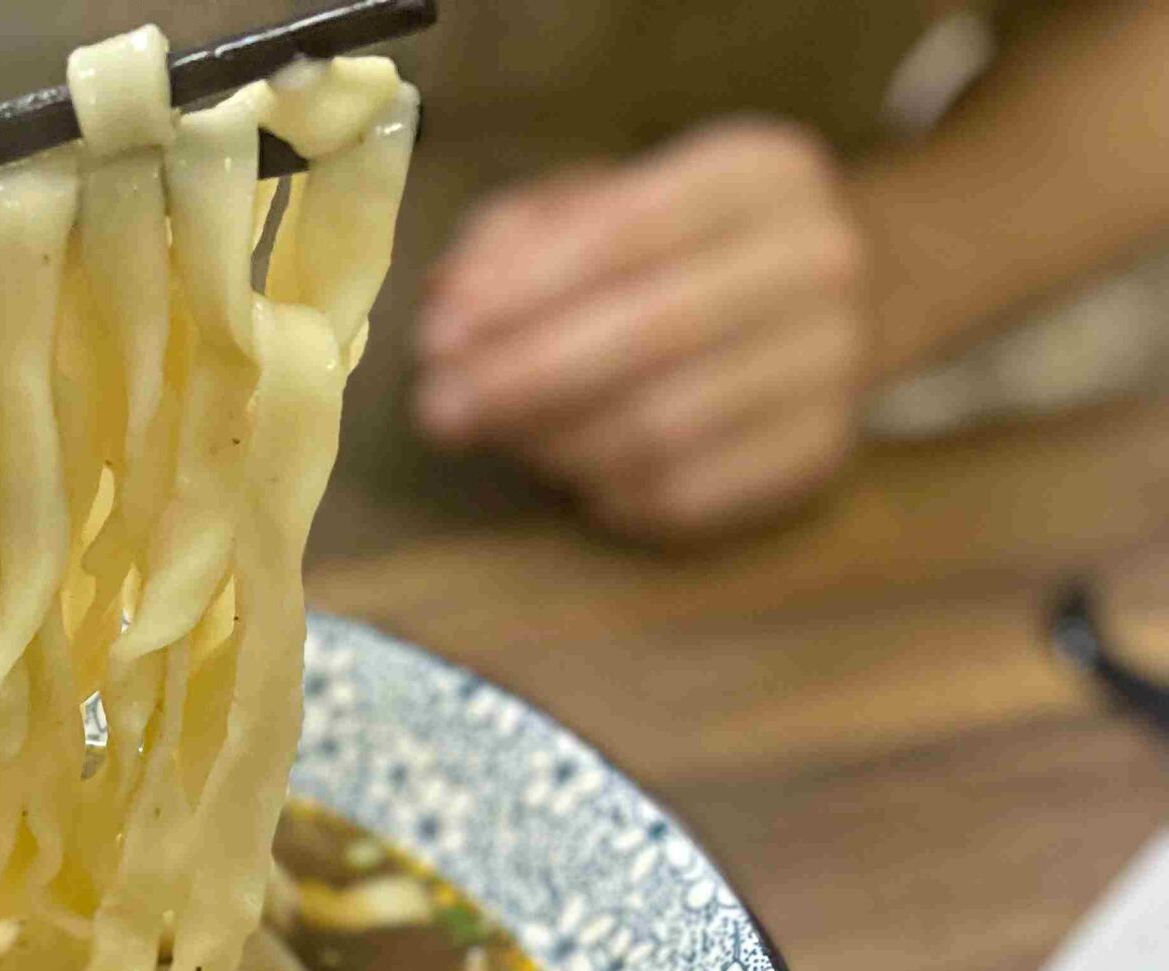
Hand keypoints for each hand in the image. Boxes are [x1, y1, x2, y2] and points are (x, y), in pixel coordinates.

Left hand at [415, 119, 869, 542]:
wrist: (833, 301)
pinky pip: (686, 494)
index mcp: (758, 173)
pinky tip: (566, 470)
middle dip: (521, 380)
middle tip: (439, 410)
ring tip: (495, 436)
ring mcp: (831, 361)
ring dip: (552, 442)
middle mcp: (816, 259)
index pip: (624, 233)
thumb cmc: (678, 250)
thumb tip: (451, 301)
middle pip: (649, 333)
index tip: (439, 340)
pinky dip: (605, 490)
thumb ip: (516, 237)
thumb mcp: (603, 203)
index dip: (519, 293)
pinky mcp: (818, 453)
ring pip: (662, 426)